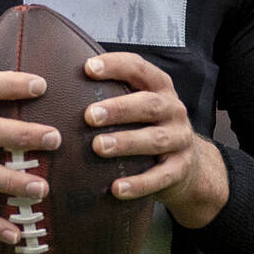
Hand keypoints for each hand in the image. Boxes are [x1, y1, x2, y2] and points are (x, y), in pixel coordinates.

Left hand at [83, 52, 227, 227]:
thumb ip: (113, 89)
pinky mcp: (180, 169)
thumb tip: (65, 77)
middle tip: (89, 115)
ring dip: (125, 142)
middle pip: (148, 104)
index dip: (115, 65)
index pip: (139, 68)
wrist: (189, 165)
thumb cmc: (149, 126)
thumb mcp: (138, 102)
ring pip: (154, 139)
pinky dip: (139, 183)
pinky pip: (160, 177)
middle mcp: (173, 109)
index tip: (88, 68)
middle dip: (118, 108)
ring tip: (98, 147)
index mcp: (159, 87)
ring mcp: (180, 139)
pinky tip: (116, 188)